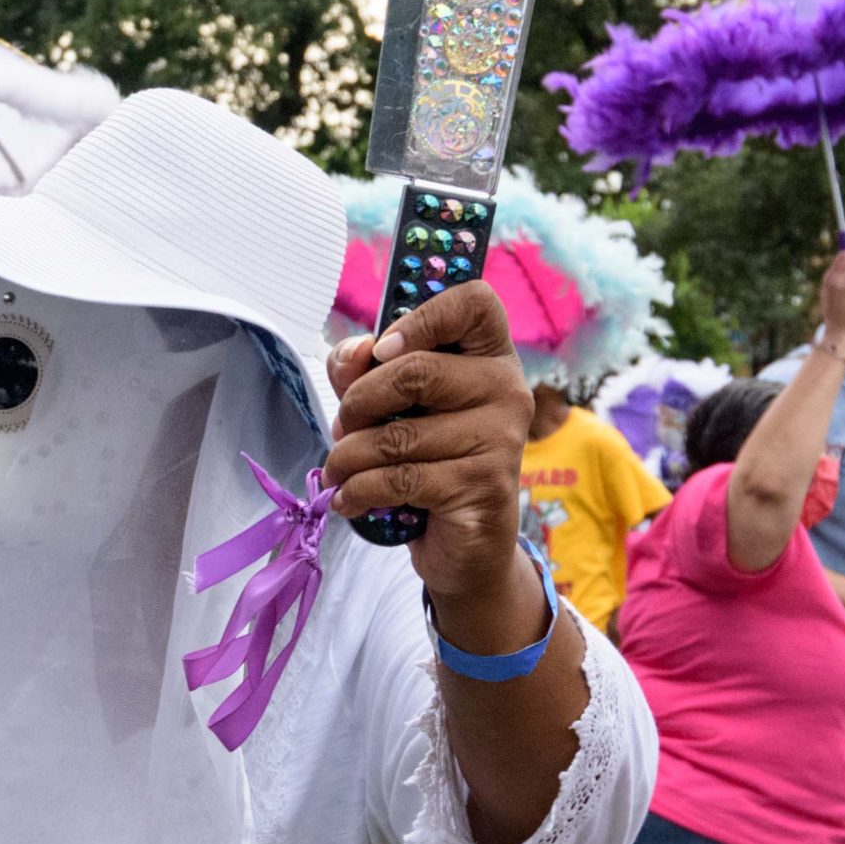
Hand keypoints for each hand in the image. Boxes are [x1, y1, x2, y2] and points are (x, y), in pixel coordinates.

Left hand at [326, 283, 543, 644]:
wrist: (465, 542)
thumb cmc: (427, 457)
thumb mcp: (392, 405)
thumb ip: (364, 369)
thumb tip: (353, 354)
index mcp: (488, 354)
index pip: (474, 301)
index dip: (420, 317)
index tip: (381, 350)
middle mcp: (506, 389)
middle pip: (416, 372)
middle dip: (358, 402)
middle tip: (342, 427)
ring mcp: (501, 439)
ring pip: (398, 435)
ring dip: (348, 456)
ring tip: (338, 469)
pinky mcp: (483, 486)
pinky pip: (400, 479)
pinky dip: (358, 491)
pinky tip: (347, 498)